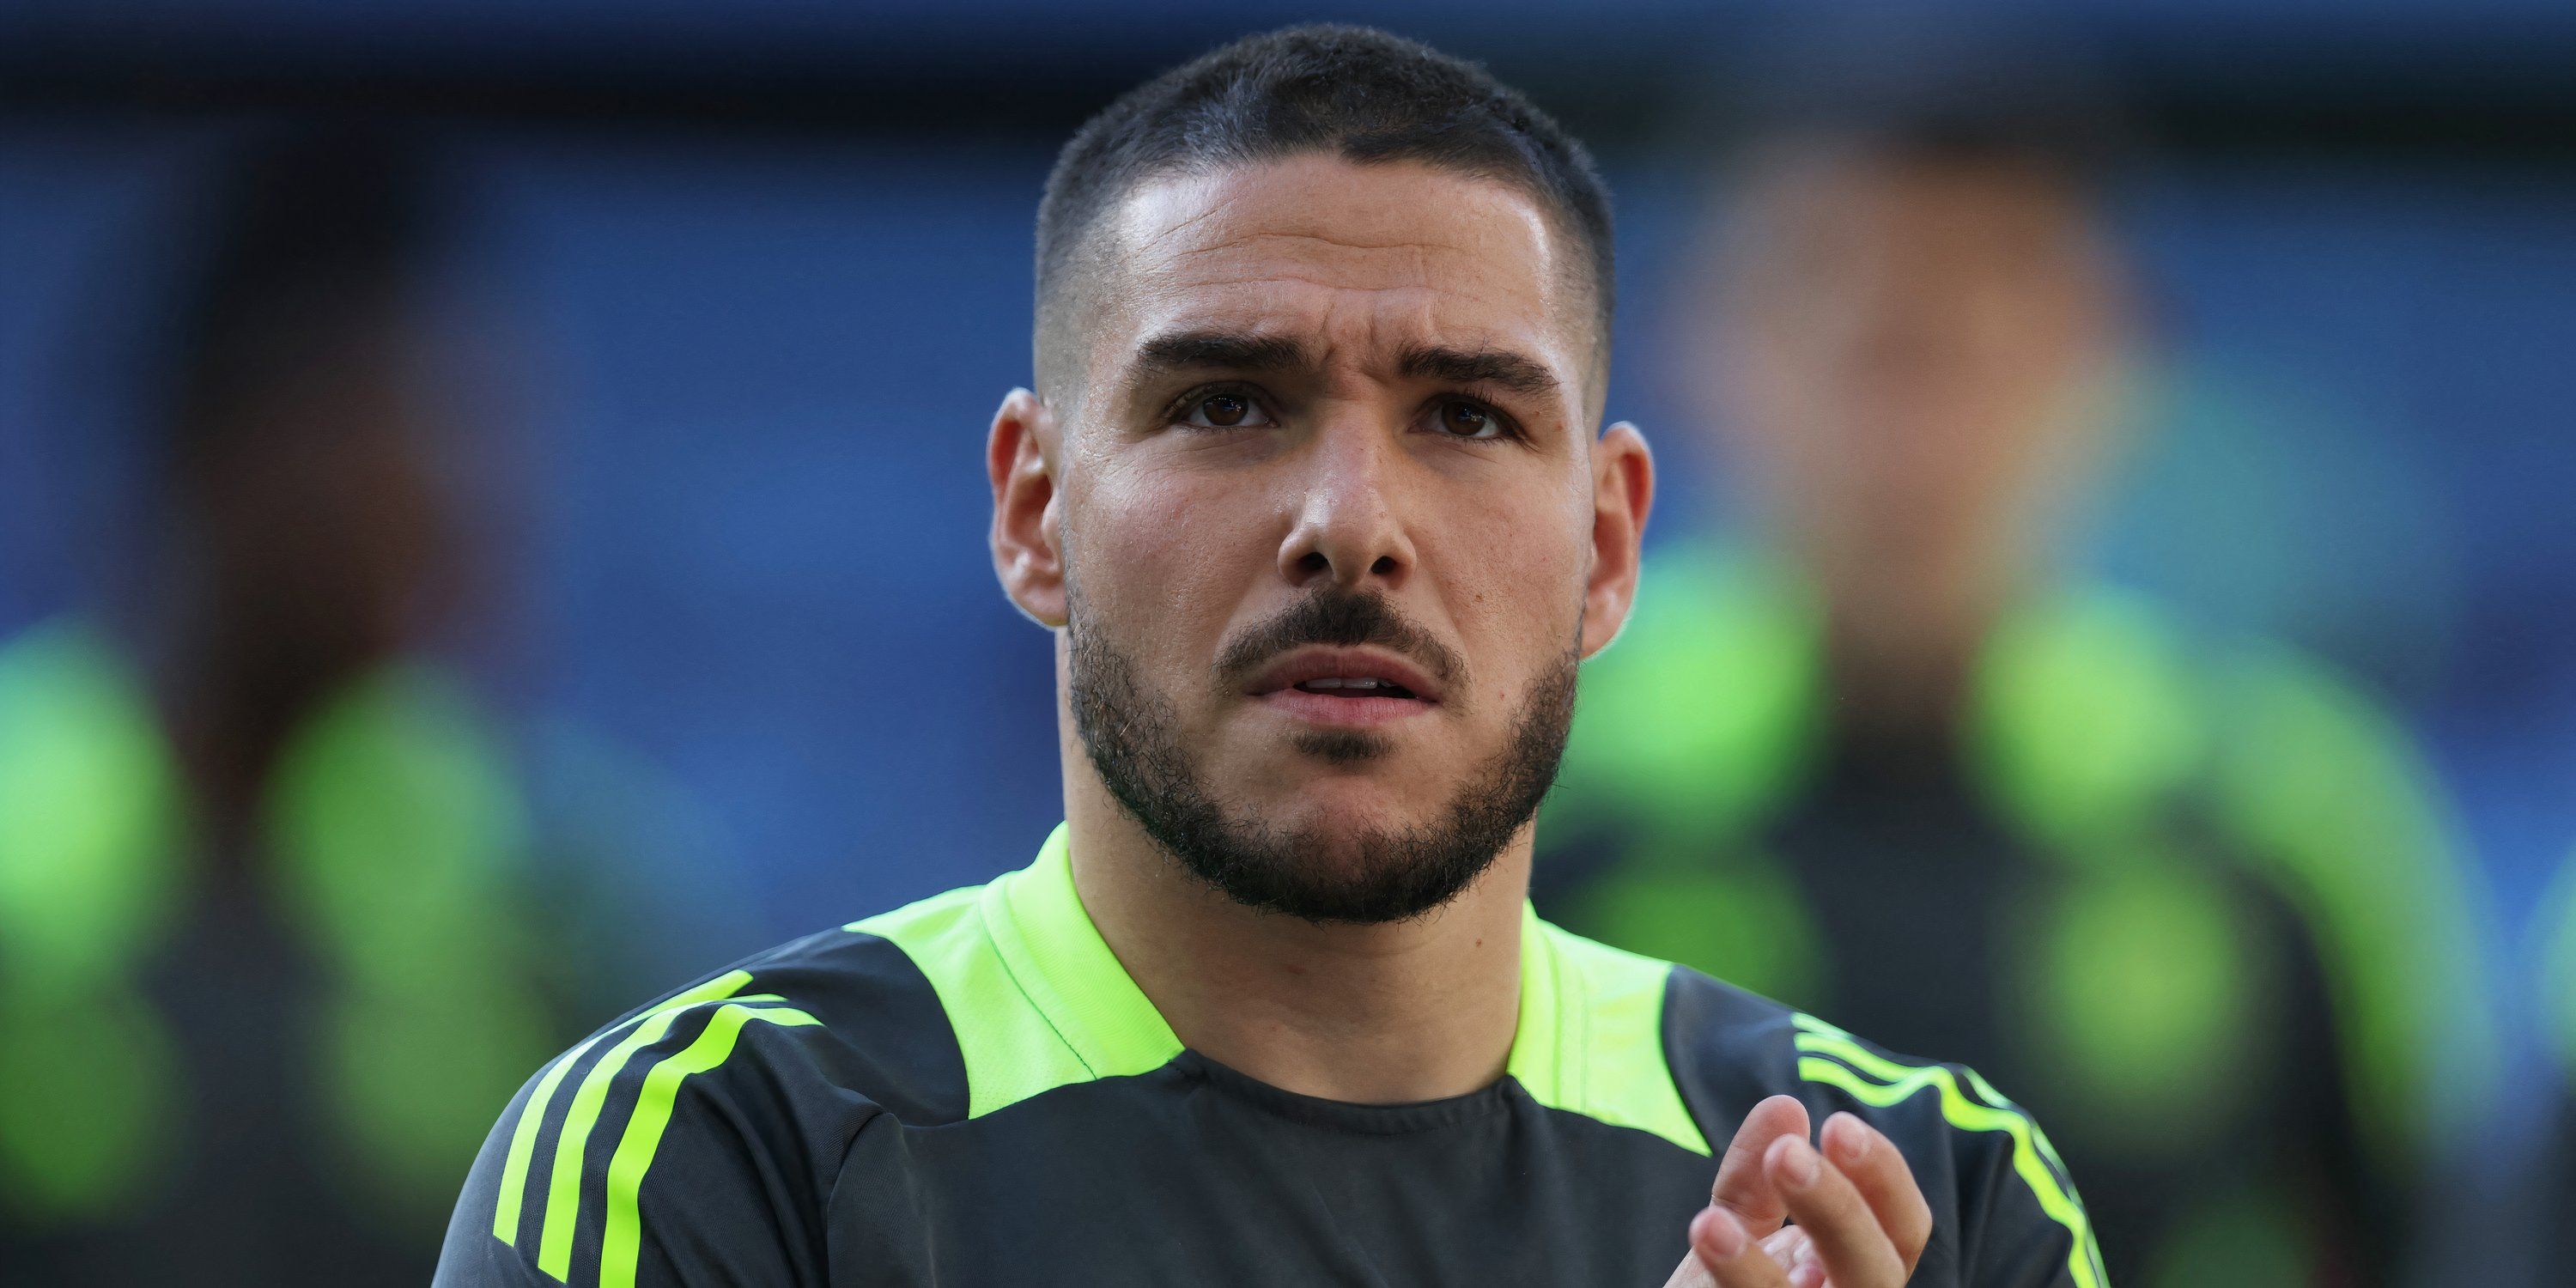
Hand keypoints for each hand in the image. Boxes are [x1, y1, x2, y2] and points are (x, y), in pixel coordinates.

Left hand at [1659, 1095, 1931, 1287]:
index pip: (1902, 1228)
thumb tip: (1785, 1106)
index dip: (1883, 1178)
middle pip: (1876, 1270)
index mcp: (1853, 1269)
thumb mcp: (1734, 1229)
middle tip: (1786, 1156)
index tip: (1835, 1126)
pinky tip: (1701, 1250)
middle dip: (1838, 1210)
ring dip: (1755, 1275)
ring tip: (1709, 1223)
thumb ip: (1752, 1175)